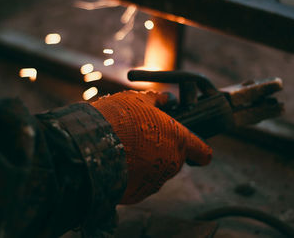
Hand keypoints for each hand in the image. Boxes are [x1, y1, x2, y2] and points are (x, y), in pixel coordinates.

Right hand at [91, 91, 211, 203]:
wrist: (89, 147)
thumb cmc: (118, 120)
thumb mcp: (138, 101)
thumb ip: (158, 101)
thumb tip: (168, 99)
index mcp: (179, 142)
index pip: (203, 153)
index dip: (199, 148)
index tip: (190, 145)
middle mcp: (171, 164)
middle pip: (176, 159)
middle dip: (163, 149)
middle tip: (142, 136)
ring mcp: (154, 182)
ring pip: (157, 170)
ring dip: (147, 161)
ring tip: (126, 148)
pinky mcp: (137, 194)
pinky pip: (140, 182)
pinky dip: (133, 174)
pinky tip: (118, 161)